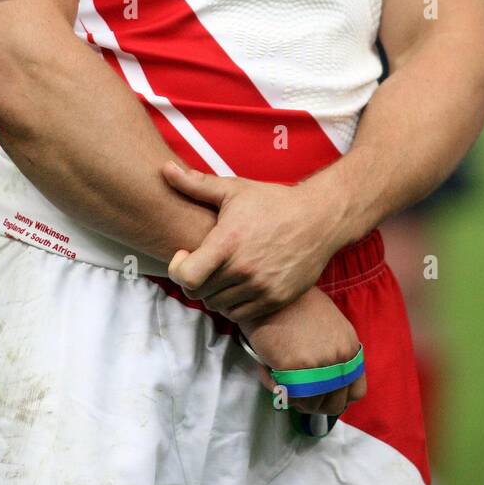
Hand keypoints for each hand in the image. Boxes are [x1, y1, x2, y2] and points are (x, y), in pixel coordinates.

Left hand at [163, 163, 342, 320]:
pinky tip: (238, 284)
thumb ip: (196, 184)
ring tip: (223, 272)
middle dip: (195, 280)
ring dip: (214, 293)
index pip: (186, 276)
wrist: (318, 219)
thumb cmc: (273, 201)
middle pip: (199, 293)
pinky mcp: (275, 300)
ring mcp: (261, 288)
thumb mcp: (234, 190)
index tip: (185, 255)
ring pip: (218, 306)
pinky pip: (240, 315)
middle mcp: (243, 269)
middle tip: (204, 264)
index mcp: (228, 243)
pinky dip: (234, 304)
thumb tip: (164, 169)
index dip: (177, 268)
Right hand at [241, 285, 366, 417]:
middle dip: (314, 402)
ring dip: (293, 396)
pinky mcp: (294, 369)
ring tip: (279, 373)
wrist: (270, 289)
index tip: (320, 393)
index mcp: (350, 347)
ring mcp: (319, 365)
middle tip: (295, 389)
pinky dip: (274, 388)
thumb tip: (326, 384)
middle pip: (334, 404)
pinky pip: (286, 396)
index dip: (336, 396)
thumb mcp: (329, 325)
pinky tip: (267, 369)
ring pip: (310, 406)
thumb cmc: (294, 304)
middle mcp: (340, 358)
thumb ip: (334, 353)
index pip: (355, 391)